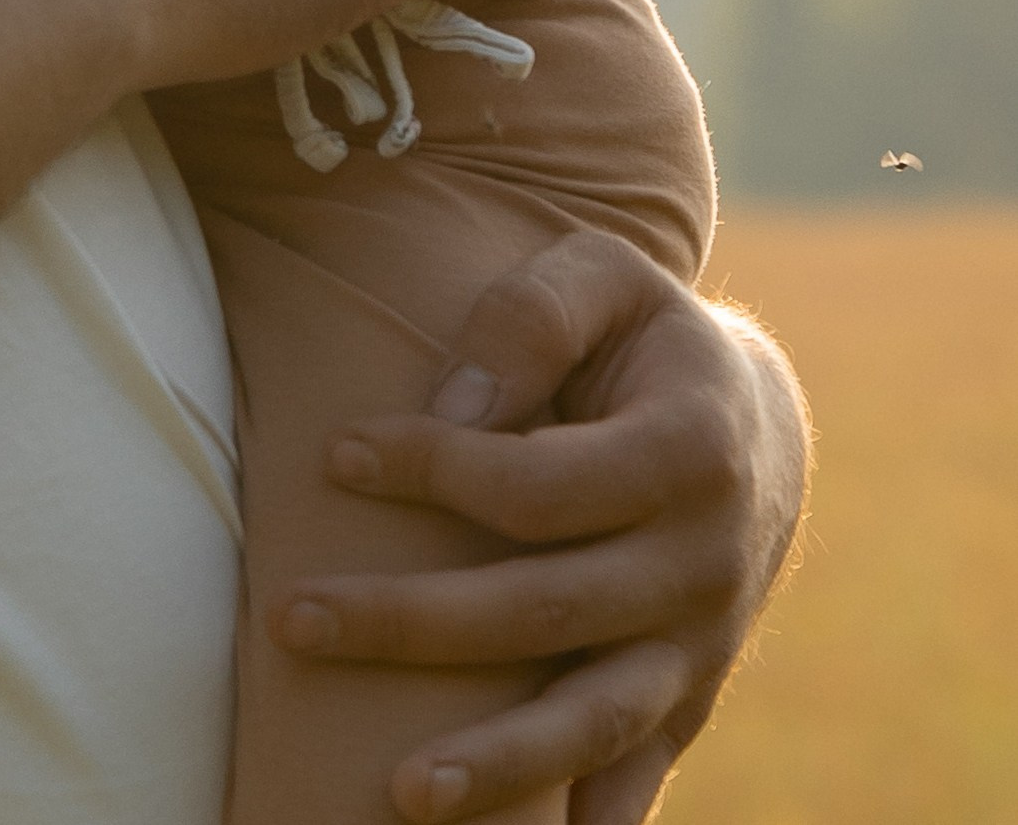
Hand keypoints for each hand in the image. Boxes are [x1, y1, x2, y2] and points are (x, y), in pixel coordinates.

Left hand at [274, 230, 811, 822]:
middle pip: (545, 611)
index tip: (336, 453)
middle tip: (293, 619)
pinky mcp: (688, 701)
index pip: (538, 485)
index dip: (431, 469)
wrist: (754, 427)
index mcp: (693, 450)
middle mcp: (706, 563)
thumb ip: (529, 315)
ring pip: (594, 722)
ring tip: (395, 794)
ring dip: (496, 767)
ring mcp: (701, 646)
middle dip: (411, 622)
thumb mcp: (603, 277)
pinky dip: (585, 824)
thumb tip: (456, 404)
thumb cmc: (642, 337)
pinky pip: (634, 777)